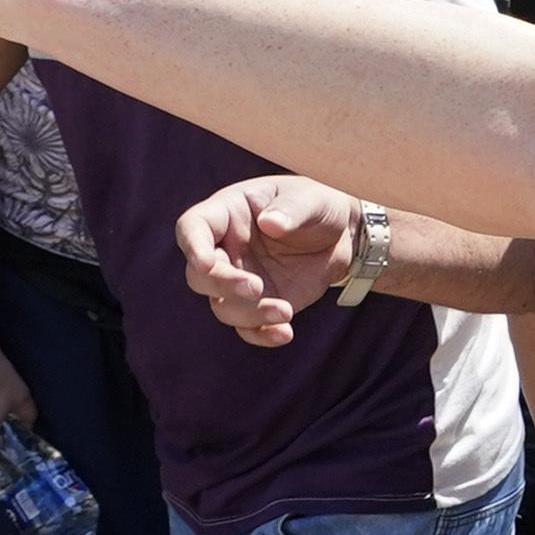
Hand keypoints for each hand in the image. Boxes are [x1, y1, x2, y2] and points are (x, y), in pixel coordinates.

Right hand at [178, 174, 372, 346]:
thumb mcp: (311, 199)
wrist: (342, 234)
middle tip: (256, 287)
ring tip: (285, 311)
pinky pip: (249, 328)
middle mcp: (226, 250)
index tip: (205, 262)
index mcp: (228, 214)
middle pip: (200, 276)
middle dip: (222, 285)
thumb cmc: (318, 205)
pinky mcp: (260, 305)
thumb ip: (291, 209)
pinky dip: (263, 335)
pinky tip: (285, 333)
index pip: (193, 227)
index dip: (192, 246)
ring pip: (223, 307)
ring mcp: (240, 280)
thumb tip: (271, 223)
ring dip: (250, 314)